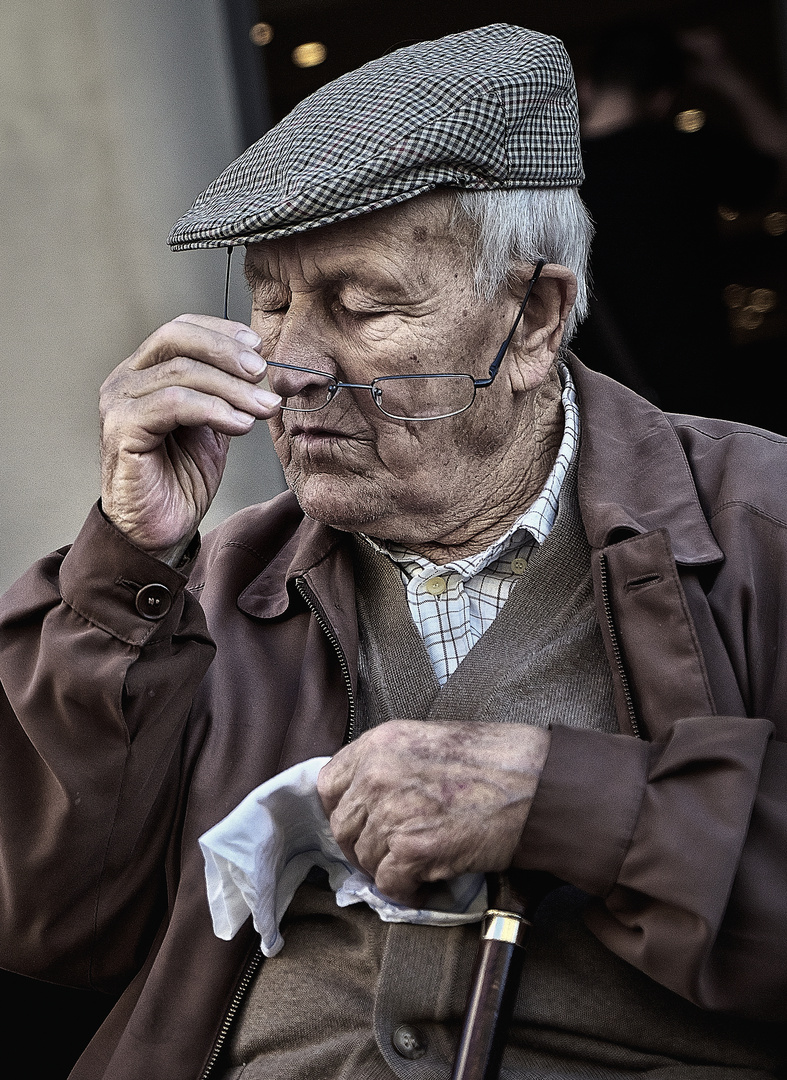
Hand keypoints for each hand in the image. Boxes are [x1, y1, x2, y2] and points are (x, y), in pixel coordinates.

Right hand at [99, 314, 280, 562]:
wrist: (160, 530)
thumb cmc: (181, 480)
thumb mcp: (213, 425)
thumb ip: (226, 393)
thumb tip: (261, 367)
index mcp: (145, 372)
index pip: (181, 329)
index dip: (222, 332)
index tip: (260, 347)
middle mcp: (126, 380)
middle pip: (177, 338)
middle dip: (227, 352)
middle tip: (262, 374)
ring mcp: (119, 403)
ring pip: (182, 373)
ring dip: (232, 390)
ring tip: (263, 410)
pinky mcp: (122, 430)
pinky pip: (173, 404)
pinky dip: (214, 410)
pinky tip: (240, 425)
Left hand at [317, 719, 549, 904]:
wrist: (538, 782)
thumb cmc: (497, 759)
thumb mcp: (431, 741)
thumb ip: (393, 763)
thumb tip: (371, 798)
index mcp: (380, 742)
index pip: (329, 784)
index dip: (342, 810)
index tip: (360, 824)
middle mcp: (377, 774)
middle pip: (342, 827)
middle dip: (363, 846)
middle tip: (391, 855)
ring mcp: (392, 812)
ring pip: (365, 859)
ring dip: (389, 869)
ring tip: (420, 867)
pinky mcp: (413, 849)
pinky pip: (390, 884)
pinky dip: (407, 892)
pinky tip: (429, 884)